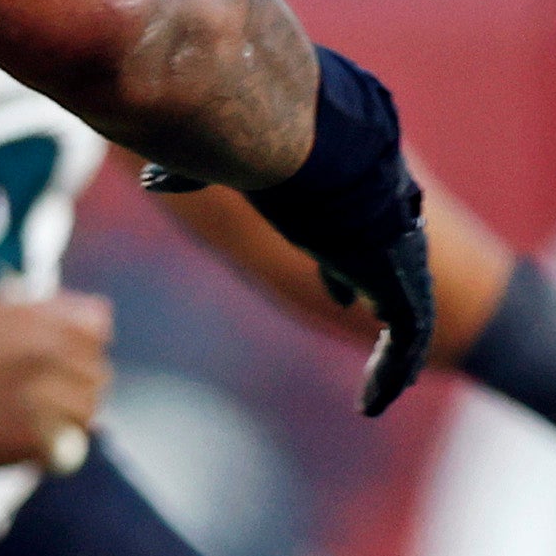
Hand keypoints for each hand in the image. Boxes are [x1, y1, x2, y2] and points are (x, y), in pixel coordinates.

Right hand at [0, 290, 111, 470]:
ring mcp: (50, 399)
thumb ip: (39, 311)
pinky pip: (66, 447)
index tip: (60, 356)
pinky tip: (21, 442)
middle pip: (95, 373)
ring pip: (86, 413)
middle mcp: (56, 356)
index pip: (97, 330)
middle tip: (38, 394)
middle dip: (73, 383)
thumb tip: (86, 315)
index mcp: (47, 321)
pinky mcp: (38, 440)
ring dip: (66, 418)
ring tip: (31, 421)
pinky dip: (50, 449)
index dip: (79, 344)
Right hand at [216, 44, 431, 413]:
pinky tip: (374, 403)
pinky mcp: (400, 284)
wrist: (310, 151)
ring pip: (407, 318)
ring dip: (395, 357)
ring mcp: (396, 258)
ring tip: (383, 393)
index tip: (344, 294)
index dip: (346, 272)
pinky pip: (407, 340)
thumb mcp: (230, 172)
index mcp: (344, 205)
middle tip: (388, 346)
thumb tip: (148, 179)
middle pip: (392, 280)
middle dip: (392, 309)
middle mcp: (378, 230)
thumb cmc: (266, 157)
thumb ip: (194, 177)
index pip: (355, 245)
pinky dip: (391, 372)